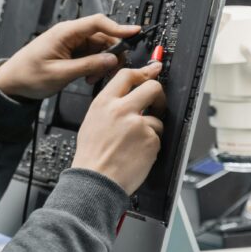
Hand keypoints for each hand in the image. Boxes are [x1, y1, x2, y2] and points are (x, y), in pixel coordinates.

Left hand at [0, 14, 141, 100]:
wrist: (11, 83)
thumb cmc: (28, 76)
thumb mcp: (60, 74)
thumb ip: (88, 66)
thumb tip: (111, 60)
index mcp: (65, 32)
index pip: (98, 22)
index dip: (119, 27)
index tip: (135, 32)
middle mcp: (69, 34)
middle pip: (102, 36)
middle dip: (112, 53)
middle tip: (114, 70)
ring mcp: (70, 43)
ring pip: (98, 48)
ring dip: (102, 63)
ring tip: (94, 79)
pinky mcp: (70, 52)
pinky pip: (91, 55)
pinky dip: (94, 66)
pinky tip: (89, 78)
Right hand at [72, 61, 166, 194]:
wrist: (96, 180)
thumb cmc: (92, 156)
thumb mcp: (92, 121)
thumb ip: (110, 105)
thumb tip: (127, 97)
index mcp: (104, 103)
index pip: (127, 75)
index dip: (143, 72)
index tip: (152, 71)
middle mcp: (122, 109)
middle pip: (152, 87)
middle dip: (158, 95)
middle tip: (157, 104)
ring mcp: (138, 124)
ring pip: (157, 118)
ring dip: (151, 129)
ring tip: (135, 143)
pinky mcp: (150, 139)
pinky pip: (157, 137)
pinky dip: (151, 145)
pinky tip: (137, 152)